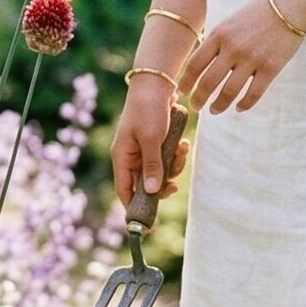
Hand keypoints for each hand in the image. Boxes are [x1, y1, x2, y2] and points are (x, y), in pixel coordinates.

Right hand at [111, 83, 191, 206]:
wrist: (156, 84)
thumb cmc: (148, 110)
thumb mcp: (151, 139)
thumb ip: (152, 165)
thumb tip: (152, 191)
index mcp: (122, 157)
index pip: (124, 190)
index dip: (134, 207)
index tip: (148, 222)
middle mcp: (130, 157)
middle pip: (145, 185)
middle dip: (162, 184)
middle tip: (176, 185)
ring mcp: (143, 150)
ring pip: (159, 172)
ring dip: (174, 166)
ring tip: (182, 151)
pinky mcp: (156, 144)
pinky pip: (167, 159)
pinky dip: (177, 155)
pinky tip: (183, 144)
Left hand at [178, 0, 305, 113]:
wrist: (289, 5)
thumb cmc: (257, 12)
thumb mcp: (229, 22)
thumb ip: (216, 41)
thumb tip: (201, 65)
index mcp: (219, 35)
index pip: (195, 64)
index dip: (185, 82)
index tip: (181, 92)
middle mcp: (232, 48)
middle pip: (208, 82)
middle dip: (198, 98)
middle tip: (195, 107)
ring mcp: (252, 59)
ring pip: (229, 91)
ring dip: (219, 105)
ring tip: (214, 110)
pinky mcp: (271, 68)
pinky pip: (254, 93)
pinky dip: (244, 104)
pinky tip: (239, 108)